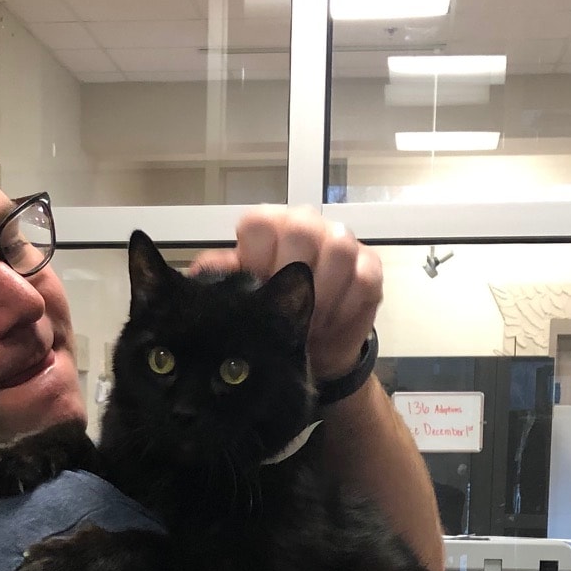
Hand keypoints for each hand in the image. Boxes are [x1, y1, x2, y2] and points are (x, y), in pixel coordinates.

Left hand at [190, 206, 383, 381]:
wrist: (310, 348)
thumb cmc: (268, 319)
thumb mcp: (237, 302)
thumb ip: (221, 282)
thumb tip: (200, 273)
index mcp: (267, 227)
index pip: (259, 222)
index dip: (259, 259)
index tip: (259, 289)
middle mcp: (304, 225)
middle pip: (301, 230)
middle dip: (293, 280)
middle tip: (287, 312)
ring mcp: (340, 241)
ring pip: (338, 249)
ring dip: (322, 295)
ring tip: (310, 322)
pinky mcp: (370, 265)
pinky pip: (364, 276)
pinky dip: (346, 305)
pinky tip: (332, 322)